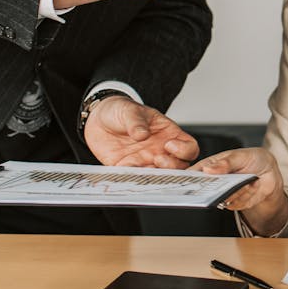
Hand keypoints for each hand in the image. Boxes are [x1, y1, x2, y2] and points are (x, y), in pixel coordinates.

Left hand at [84, 95, 198, 167]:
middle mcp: (161, 151)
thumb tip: (142, 134)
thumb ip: (136, 121)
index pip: (189, 147)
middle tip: (158, 159)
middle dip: (171, 167)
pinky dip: (132, 177)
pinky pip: (135, 178)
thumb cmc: (120, 111)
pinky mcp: (128, 168)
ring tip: (141, 167)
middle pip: (179, 167)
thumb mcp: (130, 110)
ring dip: (154, 175)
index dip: (184, 150)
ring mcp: (146, 161)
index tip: (169, 144)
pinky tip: (125, 169)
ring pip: (159, 176)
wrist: (98, 119)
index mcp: (169, 134)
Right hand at [190, 148, 287, 233]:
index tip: (186, 183)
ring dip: (236, 190)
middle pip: (204, 190)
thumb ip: (226, 162)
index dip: (187, 179)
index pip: (194, 174)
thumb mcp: (241, 155)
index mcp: (211, 166)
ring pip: (222, 198)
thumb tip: (209, 169)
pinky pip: (236, 203)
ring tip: (248, 181)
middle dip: (210, 190)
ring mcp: (224, 193)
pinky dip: (246, 194)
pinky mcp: (234, 203)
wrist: (270, 172)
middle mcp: (215, 181)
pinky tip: (253, 185)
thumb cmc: (253, 159)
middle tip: (221, 185)